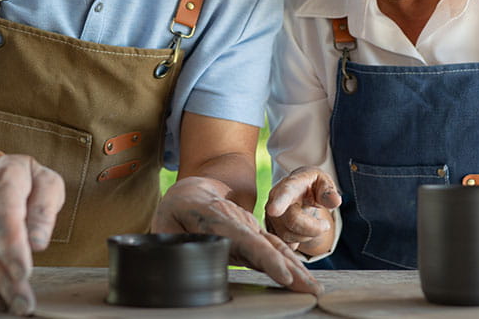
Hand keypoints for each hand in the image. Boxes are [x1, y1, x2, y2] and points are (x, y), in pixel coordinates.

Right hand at [0, 154, 64, 314]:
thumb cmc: (25, 183)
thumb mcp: (46, 182)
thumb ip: (45, 209)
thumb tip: (38, 243)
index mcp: (2, 180)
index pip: (4, 216)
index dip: (12, 246)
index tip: (23, 273)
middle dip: (5, 281)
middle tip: (23, 304)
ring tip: (6, 306)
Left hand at [152, 176, 323, 294]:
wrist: (193, 191)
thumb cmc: (175, 212)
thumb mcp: (165, 227)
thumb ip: (173, 248)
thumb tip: (182, 269)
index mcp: (216, 217)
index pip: (245, 240)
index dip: (266, 258)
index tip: (284, 275)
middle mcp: (239, 221)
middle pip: (268, 246)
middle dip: (291, 268)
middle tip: (310, 289)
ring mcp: (250, 227)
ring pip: (276, 248)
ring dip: (297, 269)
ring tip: (314, 288)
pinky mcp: (254, 236)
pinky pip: (275, 250)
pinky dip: (291, 265)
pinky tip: (304, 280)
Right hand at [264, 167, 341, 254]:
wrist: (299, 189)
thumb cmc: (312, 185)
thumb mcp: (324, 182)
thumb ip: (329, 191)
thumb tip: (335, 201)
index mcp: (289, 186)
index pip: (283, 195)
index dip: (278, 203)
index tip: (274, 210)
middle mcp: (274, 201)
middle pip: (292, 221)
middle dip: (314, 228)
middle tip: (326, 224)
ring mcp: (271, 218)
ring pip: (289, 236)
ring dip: (308, 235)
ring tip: (315, 225)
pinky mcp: (272, 230)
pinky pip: (286, 244)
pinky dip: (299, 241)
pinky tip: (304, 231)